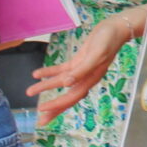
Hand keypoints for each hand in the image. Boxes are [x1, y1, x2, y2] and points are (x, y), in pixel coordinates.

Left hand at [27, 8, 143, 121]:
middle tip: (39, 118)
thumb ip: (82, 70)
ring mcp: (81, 70)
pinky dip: (49, 72)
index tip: (42, 109)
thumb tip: (66, 84)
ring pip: (61, 83)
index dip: (57, 104)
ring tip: (31, 91)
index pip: (72, 97)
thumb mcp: (96, 54)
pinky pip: (61, 70)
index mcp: (91, 79)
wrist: (115, 28)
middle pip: (67, 97)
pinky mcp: (78, 61)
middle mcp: (86, 78)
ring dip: (46, 87)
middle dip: (53, 107)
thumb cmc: (108, 40)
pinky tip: (37, 74)